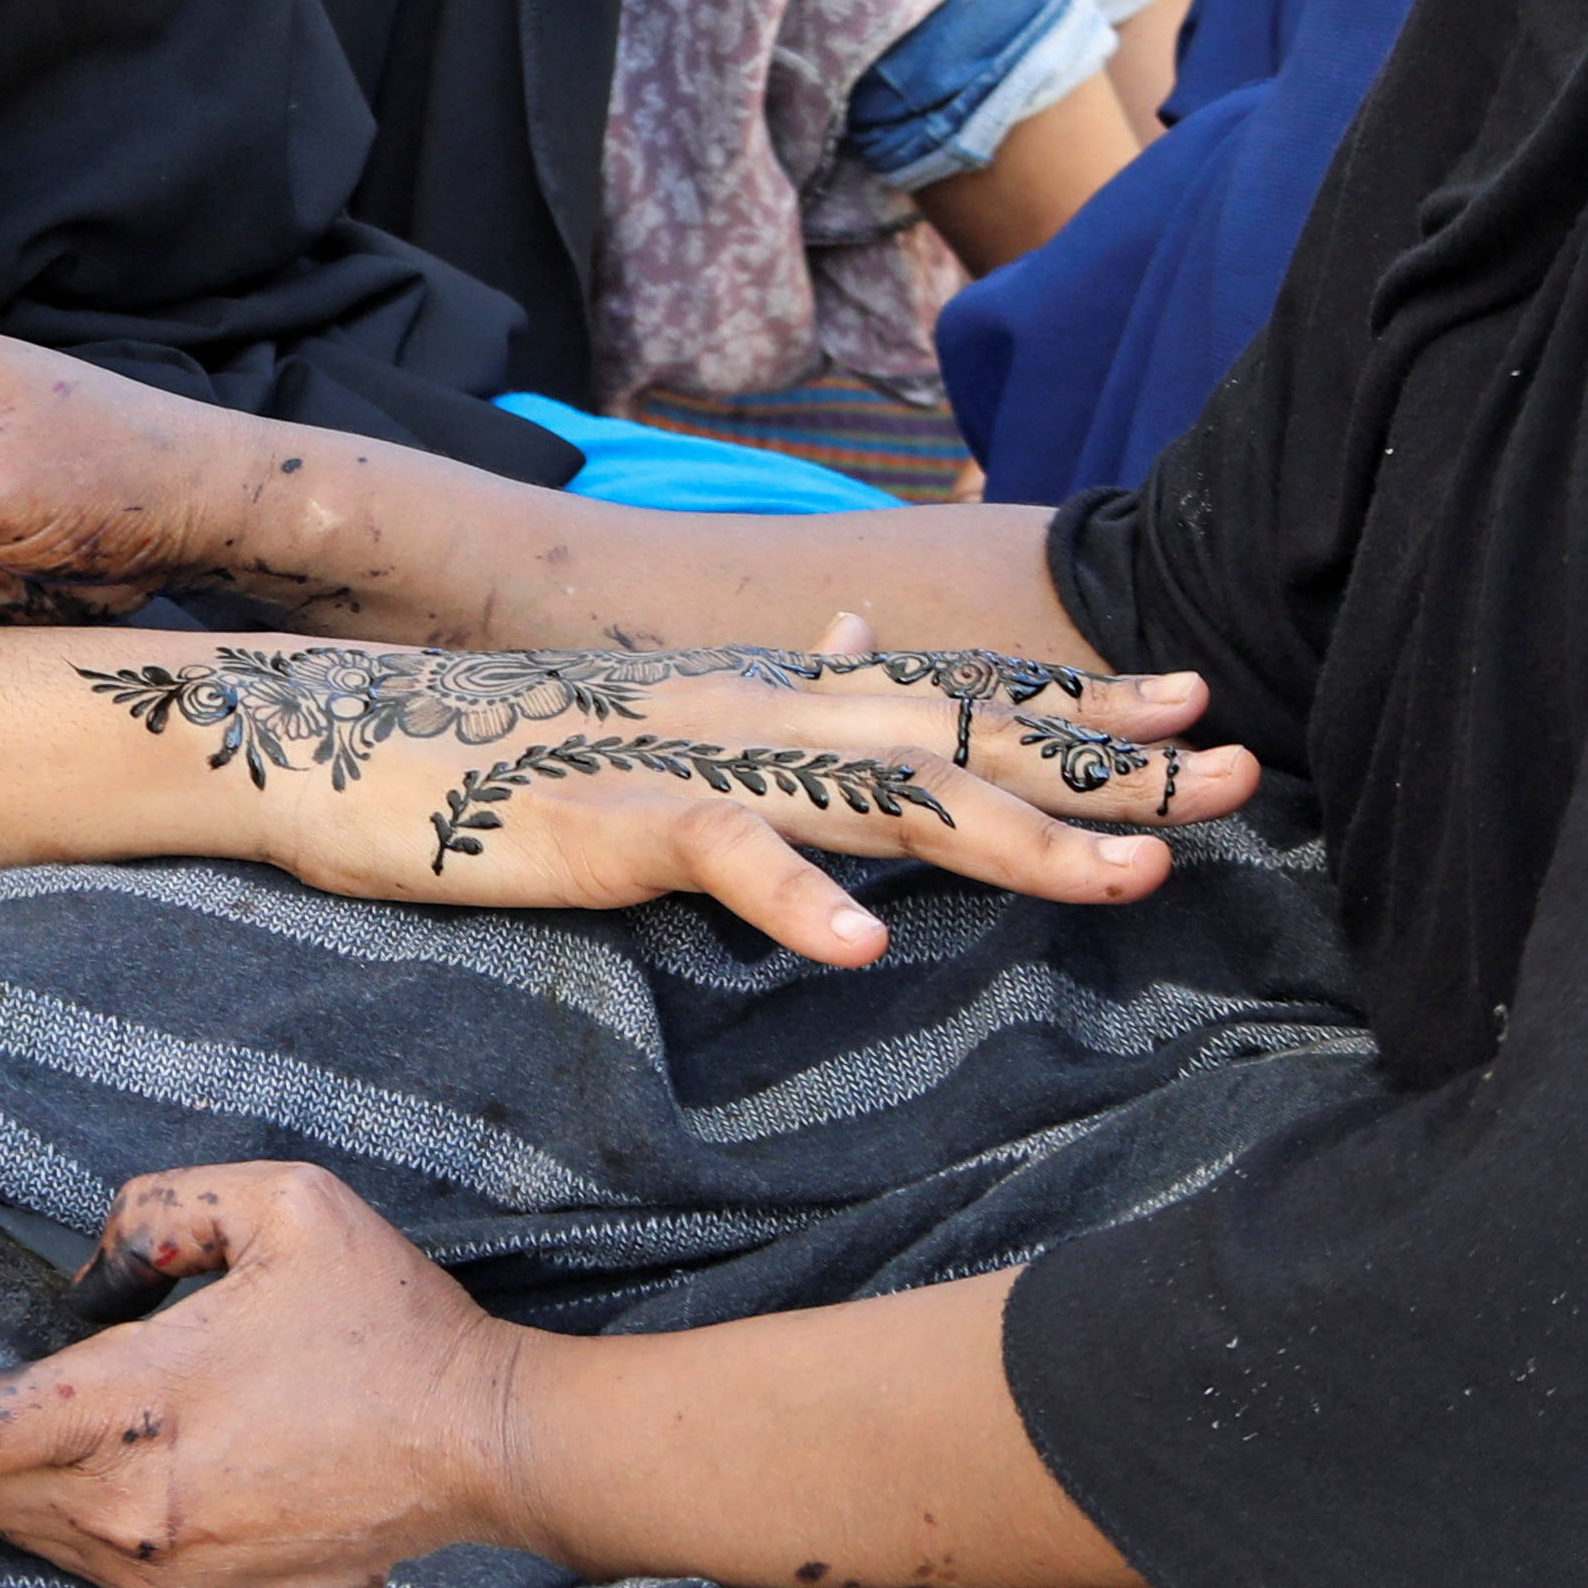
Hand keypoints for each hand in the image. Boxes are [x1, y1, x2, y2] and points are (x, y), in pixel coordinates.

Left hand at [0, 1160, 518, 1587]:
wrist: (492, 1460)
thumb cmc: (392, 1333)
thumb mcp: (285, 1206)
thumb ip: (161, 1206)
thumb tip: (95, 1263)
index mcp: (132, 1413)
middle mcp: (127, 1516)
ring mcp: (160, 1576)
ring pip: (13, 1533)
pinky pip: (80, 1560)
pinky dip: (47, 1514)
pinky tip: (66, 1467)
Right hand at [80, 626, 1251, 963]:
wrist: (351, 740)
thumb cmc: (504, 752)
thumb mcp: (661, 722)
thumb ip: (769, 695)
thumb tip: (849, 639)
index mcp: (774, 703)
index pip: (957, 700)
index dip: (1084, 712)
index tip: (1205, 715)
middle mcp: (758, 716)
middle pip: (961, 741)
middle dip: (1104, 768)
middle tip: (1236, 778)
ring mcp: (691, 764)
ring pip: (876, 794)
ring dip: (1009, 840)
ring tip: (1123, 883)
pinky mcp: (609, 818)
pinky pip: (717, 855)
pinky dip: (796, 898)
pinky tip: (868, 948)